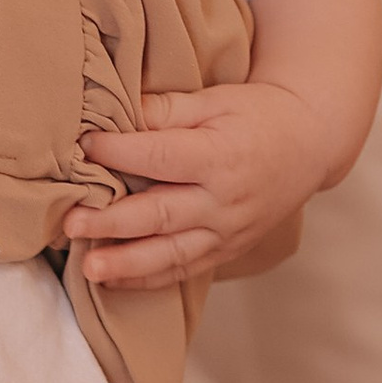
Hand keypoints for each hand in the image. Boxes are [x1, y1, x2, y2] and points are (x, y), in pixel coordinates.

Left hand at [69, 81, 336, 290]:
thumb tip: (113, 116)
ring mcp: (228, 231)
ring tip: (89, 268)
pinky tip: (113, 282)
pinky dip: (148, 280)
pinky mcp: (228, 249)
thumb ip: (165, 110)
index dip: (117, 152)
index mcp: (220, 156)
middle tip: (71, 225)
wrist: (311, 144)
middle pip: (159, 214)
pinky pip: (185, 270)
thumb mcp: (215, 100)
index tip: (83, 147)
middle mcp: (225, 201)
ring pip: (171, 253)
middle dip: (111, 222)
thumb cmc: (259, 115)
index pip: (158, 158)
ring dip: (126, 264)